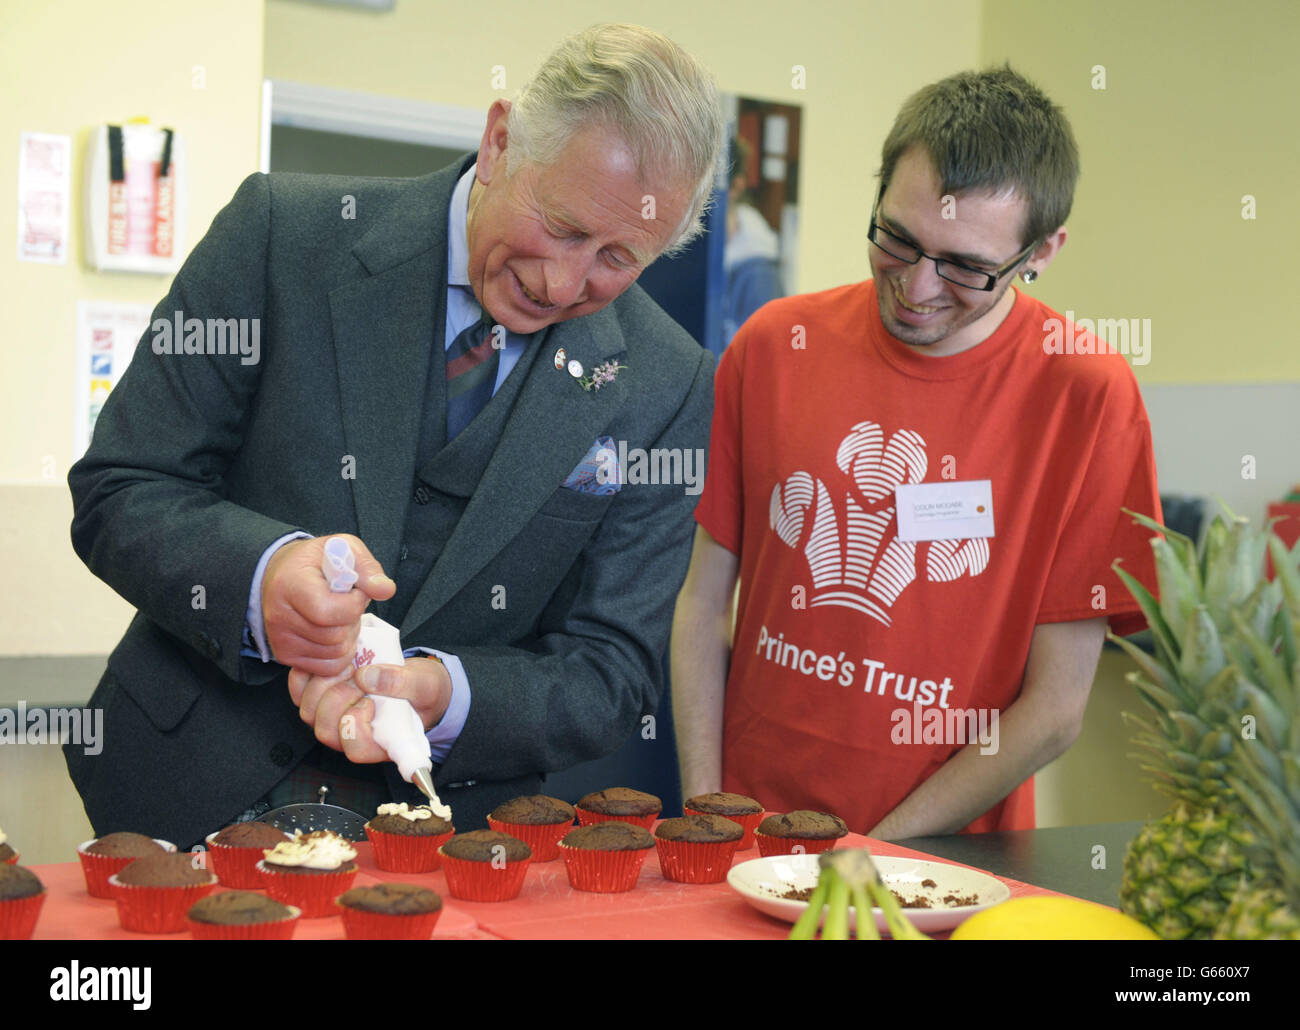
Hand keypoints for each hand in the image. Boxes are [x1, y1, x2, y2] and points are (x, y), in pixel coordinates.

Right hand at [261, 535, 395, 676]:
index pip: (327, 612)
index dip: (353, 604)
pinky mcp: (286, 656)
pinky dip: (340, 654)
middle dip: (352, 620)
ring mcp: (280, 640)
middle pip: (335, 637)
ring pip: (335, 654)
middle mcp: (278, 616)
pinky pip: (328, 667)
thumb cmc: (317, 561)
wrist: (283, 573)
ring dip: (348, 637)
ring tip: (339, 616)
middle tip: (347, 604)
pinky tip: (335, 632)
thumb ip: (368, 568)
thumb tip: (386, 590)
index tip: (355, 591)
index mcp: (290, 585)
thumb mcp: (345, 549)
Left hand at [287, 657, 452, 761]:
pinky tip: (331, 662)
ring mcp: (333, 719)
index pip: (355, 748)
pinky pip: (299, 691)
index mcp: (379, 743)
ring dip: (325, 683)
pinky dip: (310, 674)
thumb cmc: (422, 691)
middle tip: (359, 674)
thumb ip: (402, 683)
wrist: (414, 680)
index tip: (370, 702)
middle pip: (326, 730)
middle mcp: (351, 737)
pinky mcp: (320, 699)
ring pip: (310, 711)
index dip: (355, 724)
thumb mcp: (425, 685)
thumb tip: (368, 676)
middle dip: (340, 696)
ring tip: (349, 665)